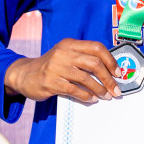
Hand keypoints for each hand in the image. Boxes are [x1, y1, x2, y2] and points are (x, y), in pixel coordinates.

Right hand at [4, 38, 119, 102]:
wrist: (25, 74)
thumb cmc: (52, 66)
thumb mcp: (66, 55)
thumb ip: (84, 58)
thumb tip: (110, 71)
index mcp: (70, 44)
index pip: (97, 48)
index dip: (111, 61)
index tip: (118, 73)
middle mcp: (63, 53)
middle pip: (94, 64)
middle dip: (109, 79)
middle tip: (116, 90)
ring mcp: (56, 68)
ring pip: (86, 78)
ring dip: (100, 89)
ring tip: (106, 96)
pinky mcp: (51, 82)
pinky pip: (74, 90)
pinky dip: (86, 96)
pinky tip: (91, 99)